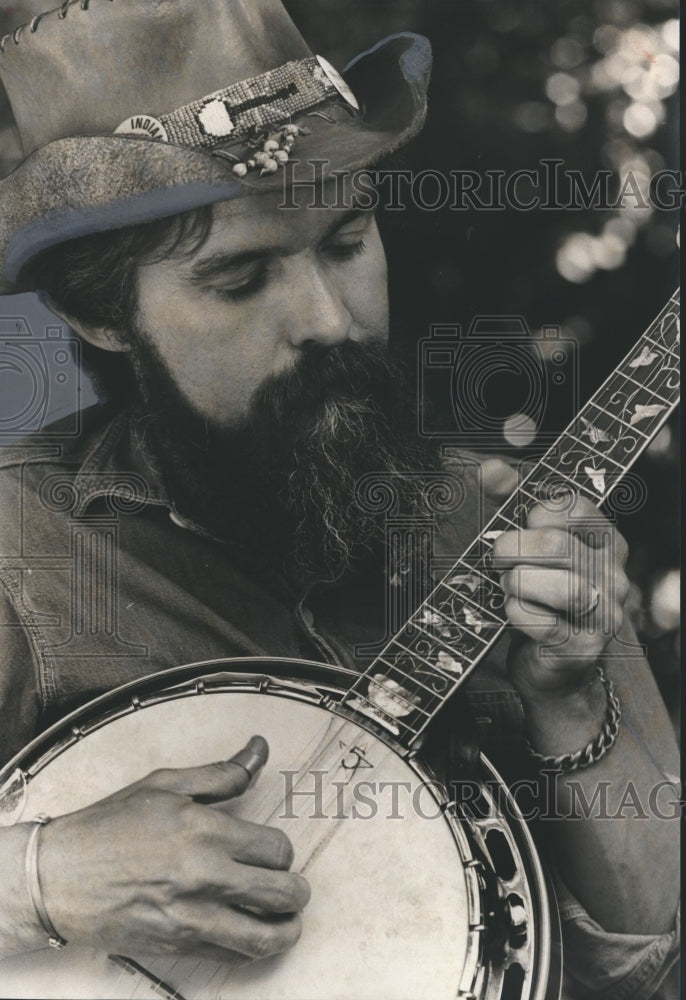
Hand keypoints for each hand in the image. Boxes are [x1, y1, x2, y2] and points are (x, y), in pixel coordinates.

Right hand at [38, 736, 309, 963]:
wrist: (58, 875)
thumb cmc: (110, 825)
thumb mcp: (166, 784)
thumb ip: (221, 773)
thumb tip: (259, 749)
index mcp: (205, 831)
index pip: (276, 849)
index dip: (284, 851)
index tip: (275, 852)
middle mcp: (204, 877)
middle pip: (281, 893)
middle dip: (296, 891)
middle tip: (292, 887)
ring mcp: (191, 916)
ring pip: (263, 937)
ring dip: (285, 929)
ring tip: (286, 921)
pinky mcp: (177, 945)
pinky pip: (230, 956)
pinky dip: (250, 949)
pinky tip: (250, 934)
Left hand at [483, 460, 629, 697]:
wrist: (549, 664)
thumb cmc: (537, 594)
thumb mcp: (525, 543)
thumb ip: (509, 501)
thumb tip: (491, 468)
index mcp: (604, 539)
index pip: (574, 506)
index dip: (536, 511)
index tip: (523, 524)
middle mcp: (613, 575)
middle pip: (557, 546)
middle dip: (512, 548)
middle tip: (497, 558)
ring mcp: (603, 613)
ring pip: (562, 587)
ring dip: (518, 583)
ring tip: (509, 586)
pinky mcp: (583, 647)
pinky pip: (542, 622)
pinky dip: (516, 613)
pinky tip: (512, 612)